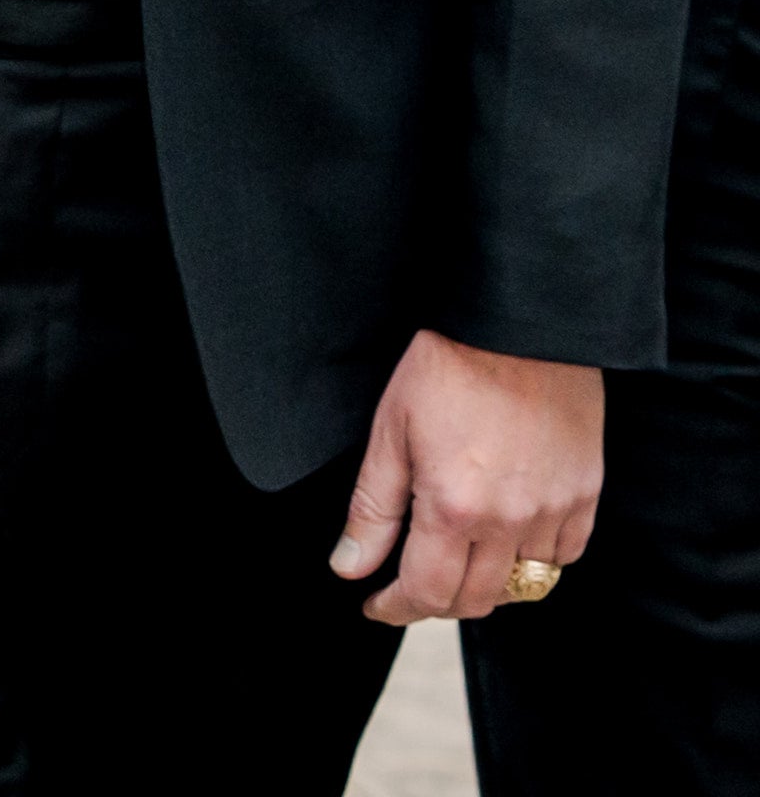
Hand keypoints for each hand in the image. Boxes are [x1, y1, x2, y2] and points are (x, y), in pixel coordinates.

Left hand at [332, 330, 603, 623]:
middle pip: (477, 600)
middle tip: (409, 585)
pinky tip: (508, 539)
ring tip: (457, 561)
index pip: (428, 593)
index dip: (397, 609)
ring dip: (487, 584)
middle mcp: (510, 522)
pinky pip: (565, 555)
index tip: (377, 605)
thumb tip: (351, 567)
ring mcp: (555, 512)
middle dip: (436, 602)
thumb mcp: (390, 434)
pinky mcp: (587, 496)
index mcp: (454, 510)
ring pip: (524, 585)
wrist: (519, 328)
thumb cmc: (447, 368)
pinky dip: (535, 560)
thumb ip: (372, 511)